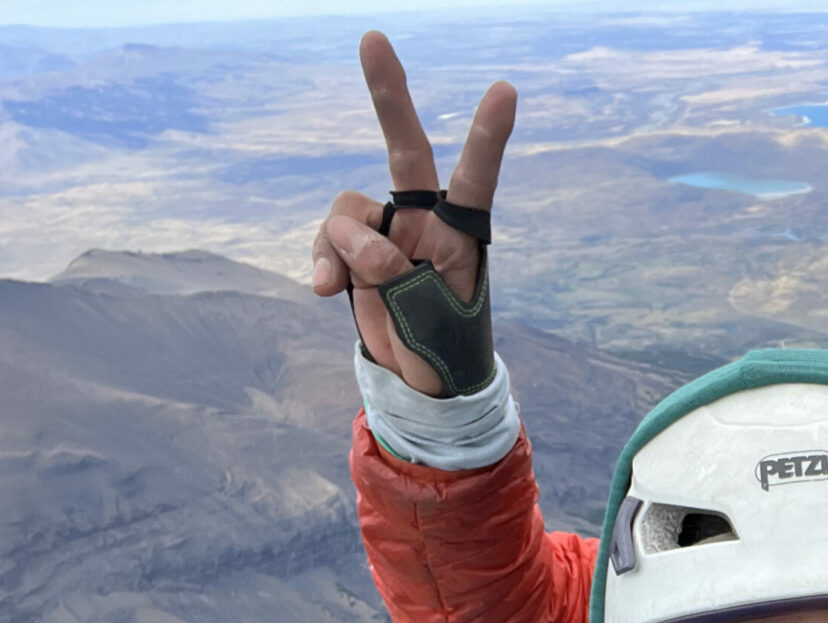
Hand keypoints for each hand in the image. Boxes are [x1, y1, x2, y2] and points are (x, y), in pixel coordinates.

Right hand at [309, 32, 514, 395]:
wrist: (422, 379)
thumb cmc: (445, 346)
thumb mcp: (429, 319)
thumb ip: (393, 276)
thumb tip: (352, 244)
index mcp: (462, 234)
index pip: (476, 177)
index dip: (487, 136)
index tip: (506, 90)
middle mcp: (424, 220)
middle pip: (406, 149)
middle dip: (388, 95)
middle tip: (373, 39)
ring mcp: (386, 232)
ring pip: (348, 209)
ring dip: (345, 246)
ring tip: (359, 286)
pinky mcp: (353, 252)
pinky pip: (326, 239)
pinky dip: (321, 260)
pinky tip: (325, 290)